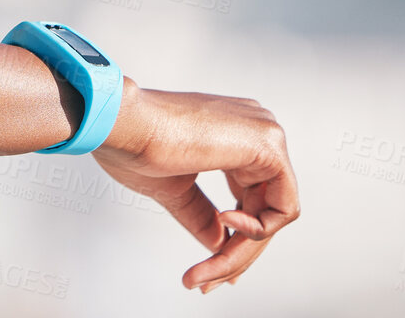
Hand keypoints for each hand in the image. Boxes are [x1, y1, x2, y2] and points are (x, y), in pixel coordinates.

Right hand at [92, 80, 299, 293]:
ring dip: (241, 250)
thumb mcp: (174, 188)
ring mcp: (263, 134)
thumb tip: (220, 244)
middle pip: (264, 209)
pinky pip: (283, 207)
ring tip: (209, 268)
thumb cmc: (133, 145)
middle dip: (236, 253)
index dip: (234, 239)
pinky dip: (257, 230)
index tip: (209, 272)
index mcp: (232, 133)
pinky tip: (224, 224)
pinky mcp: (268, 146)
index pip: (250, 196)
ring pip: (273, 213)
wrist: (121, 125)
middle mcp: (254, 129)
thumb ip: (203, 213)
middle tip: (206, 281)